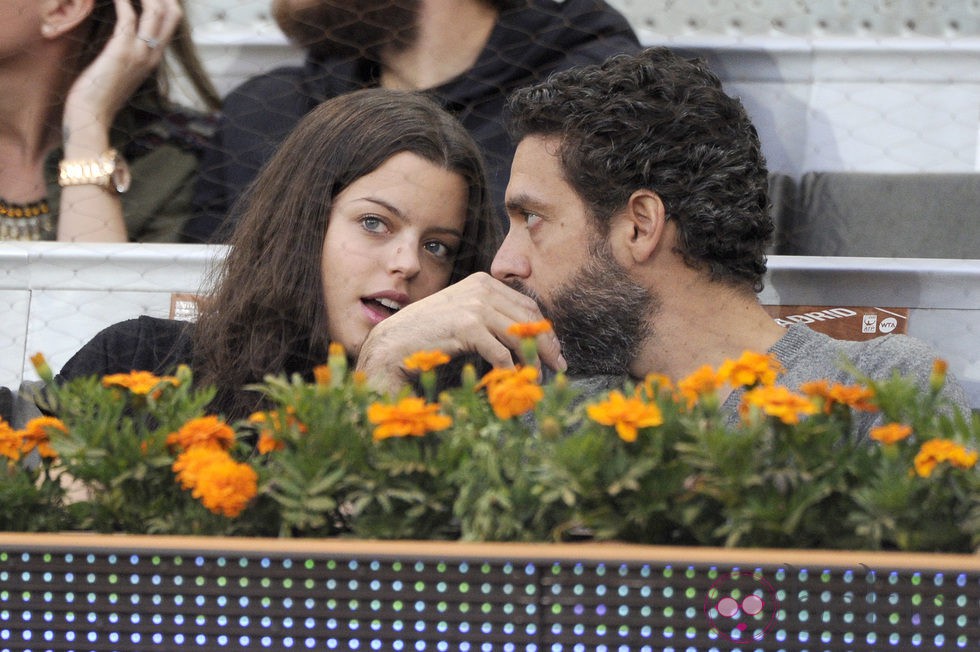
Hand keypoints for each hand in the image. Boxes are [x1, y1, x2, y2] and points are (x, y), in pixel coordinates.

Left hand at [63, 0, 181, 137]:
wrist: (93, 116)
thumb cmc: (101, 95)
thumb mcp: (123, 73)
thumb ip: (130, 55)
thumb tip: (124, 38)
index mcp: (155, 59)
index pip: (172, 22)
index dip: (165, 1)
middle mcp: (153, 54)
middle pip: (171, 14)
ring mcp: (140, 53)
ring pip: (155, 11)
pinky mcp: (122, 50)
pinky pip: (128, 16)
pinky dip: (121, 0)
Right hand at [355, 272, 566, 393]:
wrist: (395, 341)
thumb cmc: (430, 332)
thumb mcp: (464, 313)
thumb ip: (490, 314)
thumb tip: (524, 334)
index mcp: (484, 282)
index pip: (527, 306)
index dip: (544, 330)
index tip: (553, 349)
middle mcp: (482, 289)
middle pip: (529, 319)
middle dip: (546, 345)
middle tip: (557, 366)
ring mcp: (474, 306)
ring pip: (518, 336)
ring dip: (532, 360)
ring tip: (536, 378)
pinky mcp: (467, 327)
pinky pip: (500, 353)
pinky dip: (510, 370)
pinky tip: (512, 381)